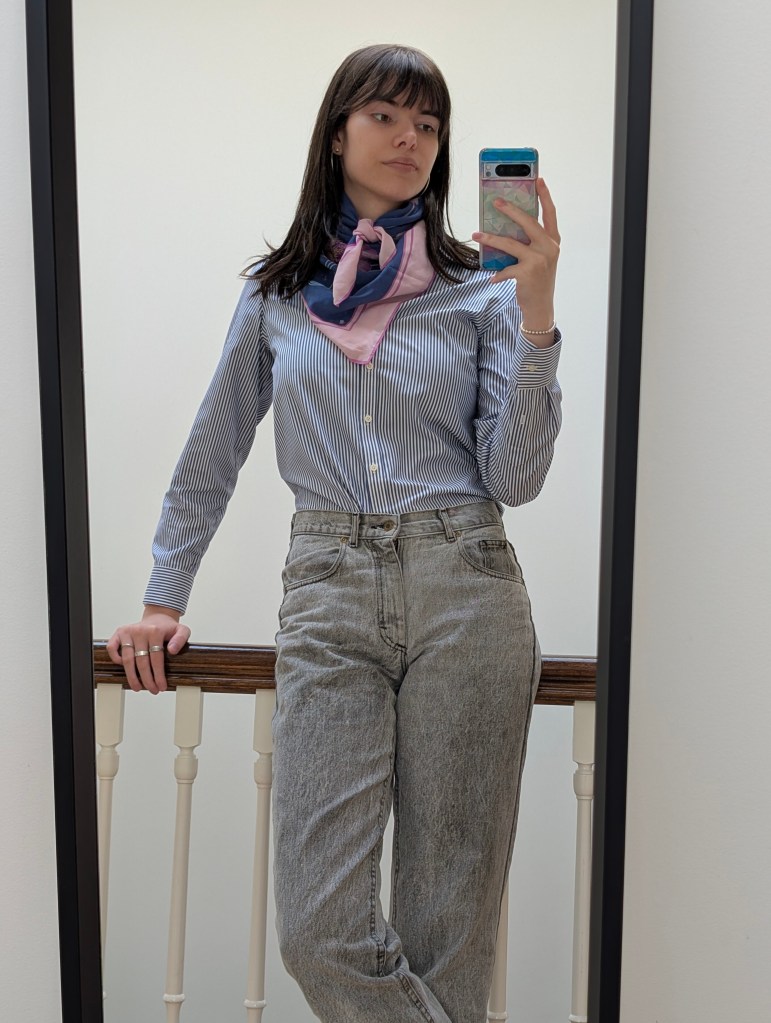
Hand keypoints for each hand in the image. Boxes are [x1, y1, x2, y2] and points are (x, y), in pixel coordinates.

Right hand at [106, 608, 190, 694]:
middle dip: (147, 679)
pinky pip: (112, 648)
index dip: (158, 675)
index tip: (161, 686)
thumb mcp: (182, 630)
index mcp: (155, 631)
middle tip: (152, 690)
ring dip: (132, 676)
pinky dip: (115, 659)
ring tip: (137, 687)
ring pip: (127, 659)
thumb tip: (172, 650)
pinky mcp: (119, 632)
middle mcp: (140, 631)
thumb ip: (181, 639)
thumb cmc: (168, 627)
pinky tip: (124, 668)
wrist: (158, 617)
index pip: (156, 658)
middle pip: (141, 661)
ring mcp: (128, 631)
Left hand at [472, 177, 559, 328]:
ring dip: (491, 239)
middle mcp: (549, 248)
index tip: (538, 179)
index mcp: (553, 241)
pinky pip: (505, 268)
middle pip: (529, 222)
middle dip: (511, 210)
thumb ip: (531, 243)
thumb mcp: (540, 259)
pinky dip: (497, 274)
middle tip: (496, 201)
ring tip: (477, 235)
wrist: (541, 307)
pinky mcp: (526, 273)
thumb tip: (507, 228)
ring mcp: (539, 260)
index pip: (550, 214)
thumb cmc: (537, 280)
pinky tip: (492, 278)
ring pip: (511, 243)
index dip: (545, 196)